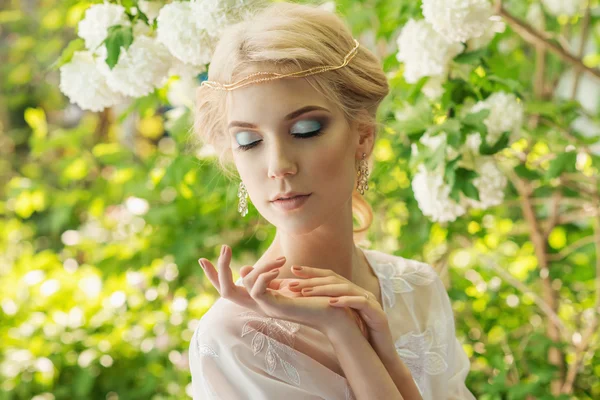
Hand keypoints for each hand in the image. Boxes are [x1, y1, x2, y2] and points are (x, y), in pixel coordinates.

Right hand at [198, 245, 360, 333]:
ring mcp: (264, 308)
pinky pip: (257, 290)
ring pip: (243, 285)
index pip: (228, 288)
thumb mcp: (285, 283)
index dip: (213, 275)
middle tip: (224, 248)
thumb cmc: (313, 295)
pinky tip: (279, 267)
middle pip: (224, 291)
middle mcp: (257, 305)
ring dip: (259, 267)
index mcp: (258, 299)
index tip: (201, 258)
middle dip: (219, 269)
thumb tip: (245, 270)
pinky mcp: (274, 308)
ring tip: (281, 261)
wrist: (334, 313)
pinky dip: (264, 276)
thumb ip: (265, 279)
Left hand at [286, 266, 392, 348]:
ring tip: (306, 292)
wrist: (381, 354)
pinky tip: (331, 303)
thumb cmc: (359, 336)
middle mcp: (360, 292)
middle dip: (313, 280)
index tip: (293, 270)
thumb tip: (302, 299)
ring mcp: (370, 302)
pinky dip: (345, 301)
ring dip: (325, 289)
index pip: (330, 276)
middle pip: (335, 279)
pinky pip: (361, 302)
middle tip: (293, 282)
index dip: (312, 272)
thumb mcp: (340, 319)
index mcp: (351, 292)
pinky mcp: (377, 313)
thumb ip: (327, 308)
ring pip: (346, 288)